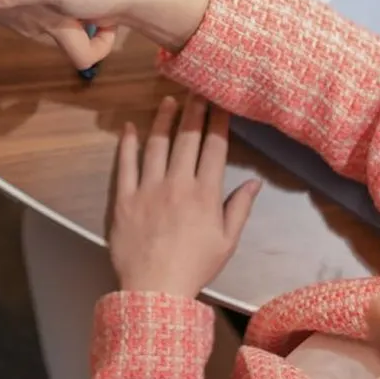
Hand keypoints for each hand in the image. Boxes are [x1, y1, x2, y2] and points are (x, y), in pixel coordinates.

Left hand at [110, 96, 259, 297]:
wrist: (155, 289)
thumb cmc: (195, 267)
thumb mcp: (227, 242)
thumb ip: (240, 208)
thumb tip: (255, 181)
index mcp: (205, 193)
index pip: (214, 148)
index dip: (218, 122)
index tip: (220, 102)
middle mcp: (178, 183)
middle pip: (187, 138)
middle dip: (193, 110)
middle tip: (196, 88)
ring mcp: (148, 188)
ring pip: (157, 144)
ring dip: (163, 119)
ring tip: (168, 100)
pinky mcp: (124, 197)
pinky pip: (126, 164)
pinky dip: (127, 143)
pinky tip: (130, 127)